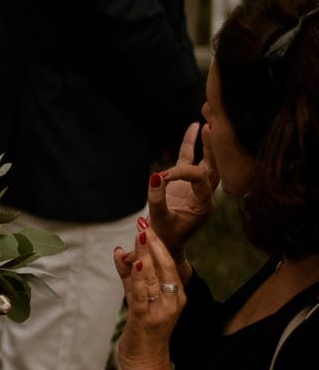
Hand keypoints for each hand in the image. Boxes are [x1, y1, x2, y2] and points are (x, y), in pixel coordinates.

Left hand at [113, 221, 182, 369]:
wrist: (146, 362)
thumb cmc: (144, 330)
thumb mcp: (138, 298)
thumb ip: (129, 276)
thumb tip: (118, 251)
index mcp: (175, 295)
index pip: (168, 264)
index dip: (157, 243)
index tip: (147, 224)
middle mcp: (173, 301)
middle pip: (164, 267)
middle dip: (152, 244)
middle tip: (143, 223)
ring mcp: (161, 311)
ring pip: (153, 278)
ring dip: (144, 255)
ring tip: (140, 235)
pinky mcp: (146, 320)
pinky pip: (141, 295)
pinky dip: (137, 278)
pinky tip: (135, 263)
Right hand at [147, 121, 216, 261]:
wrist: (165, 245)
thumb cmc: (164, 236)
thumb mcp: (159, 220)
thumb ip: (157, 199)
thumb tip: (155, 176)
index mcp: (204, 206)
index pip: (199, 179)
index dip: (181, 173)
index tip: (161, 176)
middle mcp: (205, 195)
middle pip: (214, 167)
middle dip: (212, 148)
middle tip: (211, 128)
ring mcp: (197, 188)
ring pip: (206, 162)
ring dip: (206, 144)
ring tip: (204, 124)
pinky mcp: (186, 183)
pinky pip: (190, 161)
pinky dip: (191, 145)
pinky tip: (193, 127)